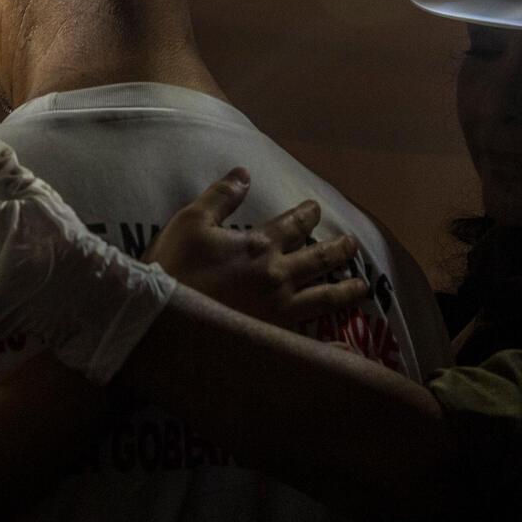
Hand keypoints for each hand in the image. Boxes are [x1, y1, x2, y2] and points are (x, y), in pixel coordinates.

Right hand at [145, 169, 369, 329]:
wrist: (160, 316)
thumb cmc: (173, 265)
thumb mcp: (191, 221)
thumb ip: (221, 197)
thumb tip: (244, 173)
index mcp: (260, 245)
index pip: (294, 224)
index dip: (308, 214)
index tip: (316, 209)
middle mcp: (278, 276)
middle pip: (318, 259)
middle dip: (337, 249)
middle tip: (351, 244)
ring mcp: (279, 310)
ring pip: (323, 298)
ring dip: (345, 290)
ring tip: (360, 286)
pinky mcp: (272, 337)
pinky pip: (309, 343)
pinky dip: (330, 347)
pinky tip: (346, 349)